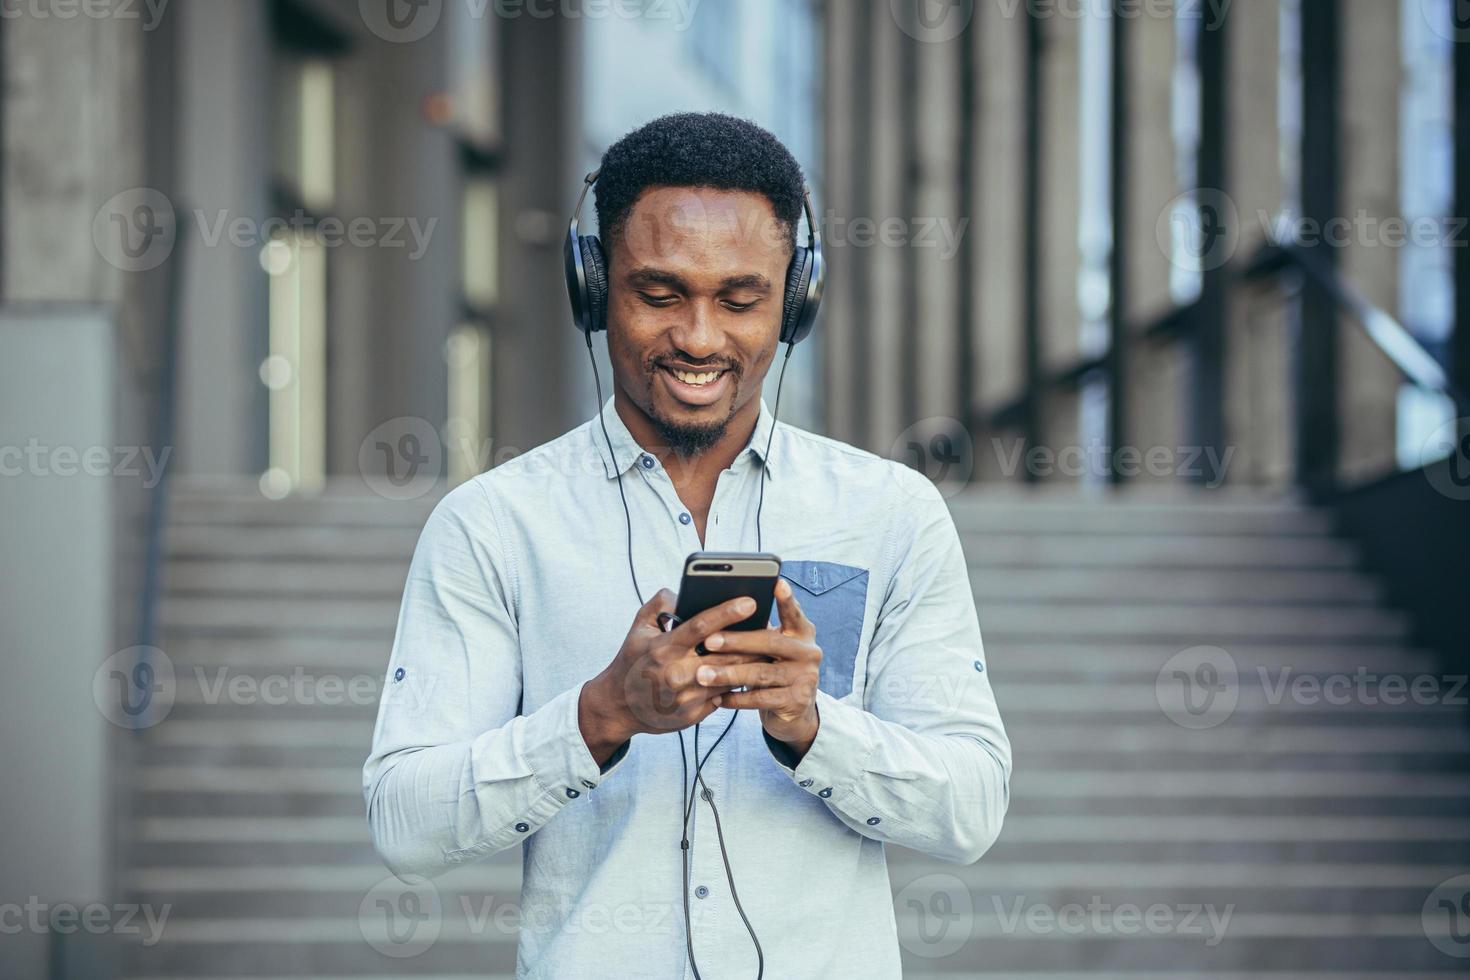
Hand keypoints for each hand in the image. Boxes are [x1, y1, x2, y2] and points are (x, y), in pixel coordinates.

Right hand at [579, 589, 773, 761]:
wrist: (618, 706)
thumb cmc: (632, 661)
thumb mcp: (639, 628)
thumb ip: (660, 604)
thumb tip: (685, 592)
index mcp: (664, 648)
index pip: (701, 626)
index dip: (727, 612)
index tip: (750, 601)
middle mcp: (676, 673)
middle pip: (725, 654)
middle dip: (750, 640)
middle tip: (769, 626)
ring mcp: (686, 697)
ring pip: (730, 676)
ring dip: (749, 663)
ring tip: (765, 648)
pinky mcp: (693, 715)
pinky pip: (724, 696)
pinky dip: (735, 683)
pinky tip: (746, 673)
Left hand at [691, 577, 821, 756]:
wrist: (794, 713)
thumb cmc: (773, 670)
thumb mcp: (772, 650)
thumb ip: (760, 631)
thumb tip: (722, 612)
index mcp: (802, 633)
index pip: (794, 613)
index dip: (786, 599)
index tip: (777, 583)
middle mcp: (808, 653)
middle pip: (769, 643)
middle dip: (736, 641)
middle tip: (709, 641)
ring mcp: (805, 678)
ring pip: (760, 673)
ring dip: (728, 674)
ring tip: (702, 675)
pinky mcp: (796, 702)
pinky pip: (760, 698)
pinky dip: (736, 699)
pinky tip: (717, 698)